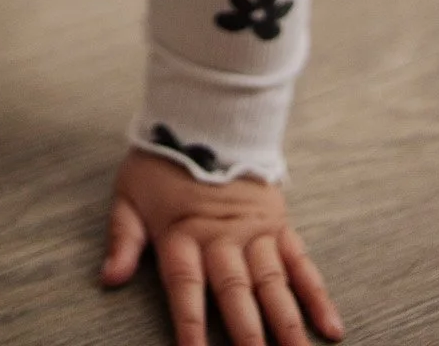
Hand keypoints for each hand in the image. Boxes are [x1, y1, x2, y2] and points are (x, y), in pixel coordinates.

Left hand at [102, 150, 342, 345]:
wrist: (204, 115)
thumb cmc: (161, 162)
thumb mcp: (129, 195)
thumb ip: (122, 239)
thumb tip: (108, 278)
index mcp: (182, 234)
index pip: (185, 285)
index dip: (189, 322)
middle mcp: (221, 238)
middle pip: (236, 292)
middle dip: (248, 335)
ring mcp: (255, 233)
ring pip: (272, 285)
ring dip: (287, 325)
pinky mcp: (278, 225)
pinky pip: (301, 264)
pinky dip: (317, 296)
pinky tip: (329, 326)